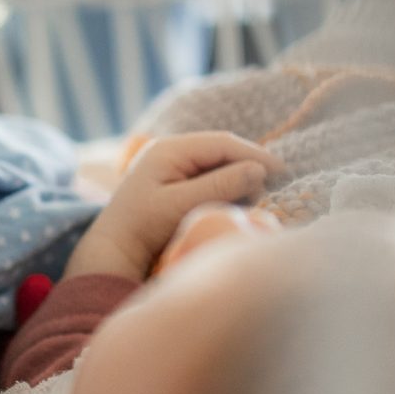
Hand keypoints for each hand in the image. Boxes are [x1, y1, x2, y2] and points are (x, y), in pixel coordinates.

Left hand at [63, 132, 285, 281]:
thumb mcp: (180, 206)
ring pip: (217, 165)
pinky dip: (225, 189)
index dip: (255, 154)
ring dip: (238, 179)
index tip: (282, 170)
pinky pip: (207, 179)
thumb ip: (219, 186)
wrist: (112, 250)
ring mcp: (171, 166)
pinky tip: (236, 203)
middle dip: (248, 166)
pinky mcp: (173, 184)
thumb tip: (259, 171)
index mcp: (169, 150)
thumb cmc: (141, 229)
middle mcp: (170, 152)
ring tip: (255, 198)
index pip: (222, 143)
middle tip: (273, 186)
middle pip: (221, 152)